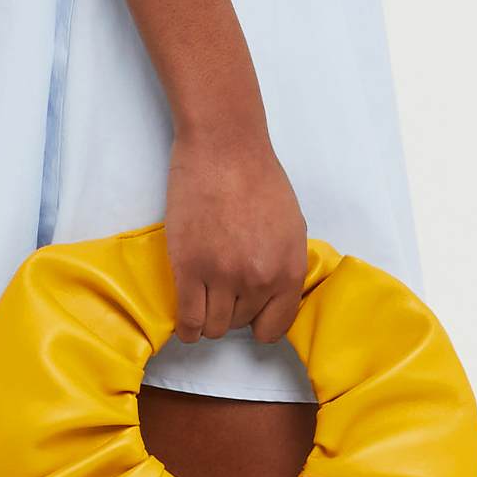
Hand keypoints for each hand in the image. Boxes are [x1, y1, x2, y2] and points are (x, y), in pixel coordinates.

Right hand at [164, 121, 308, 346]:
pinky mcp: (189, 269)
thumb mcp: (291, 226)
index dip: (259, 322)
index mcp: (289, 269)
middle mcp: (259, 279)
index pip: (275, 325)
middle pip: (240, 323)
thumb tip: (271, 290)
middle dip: (231, 310)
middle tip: (221, 287)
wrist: (224, 148)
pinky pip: (189, 320)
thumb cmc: (257, 178)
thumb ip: (283, 263)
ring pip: (214, 326)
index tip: (248, 314)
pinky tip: (186, 322)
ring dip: (208, 317)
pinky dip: (187, 327)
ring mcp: (223, 276)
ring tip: (202, 298)